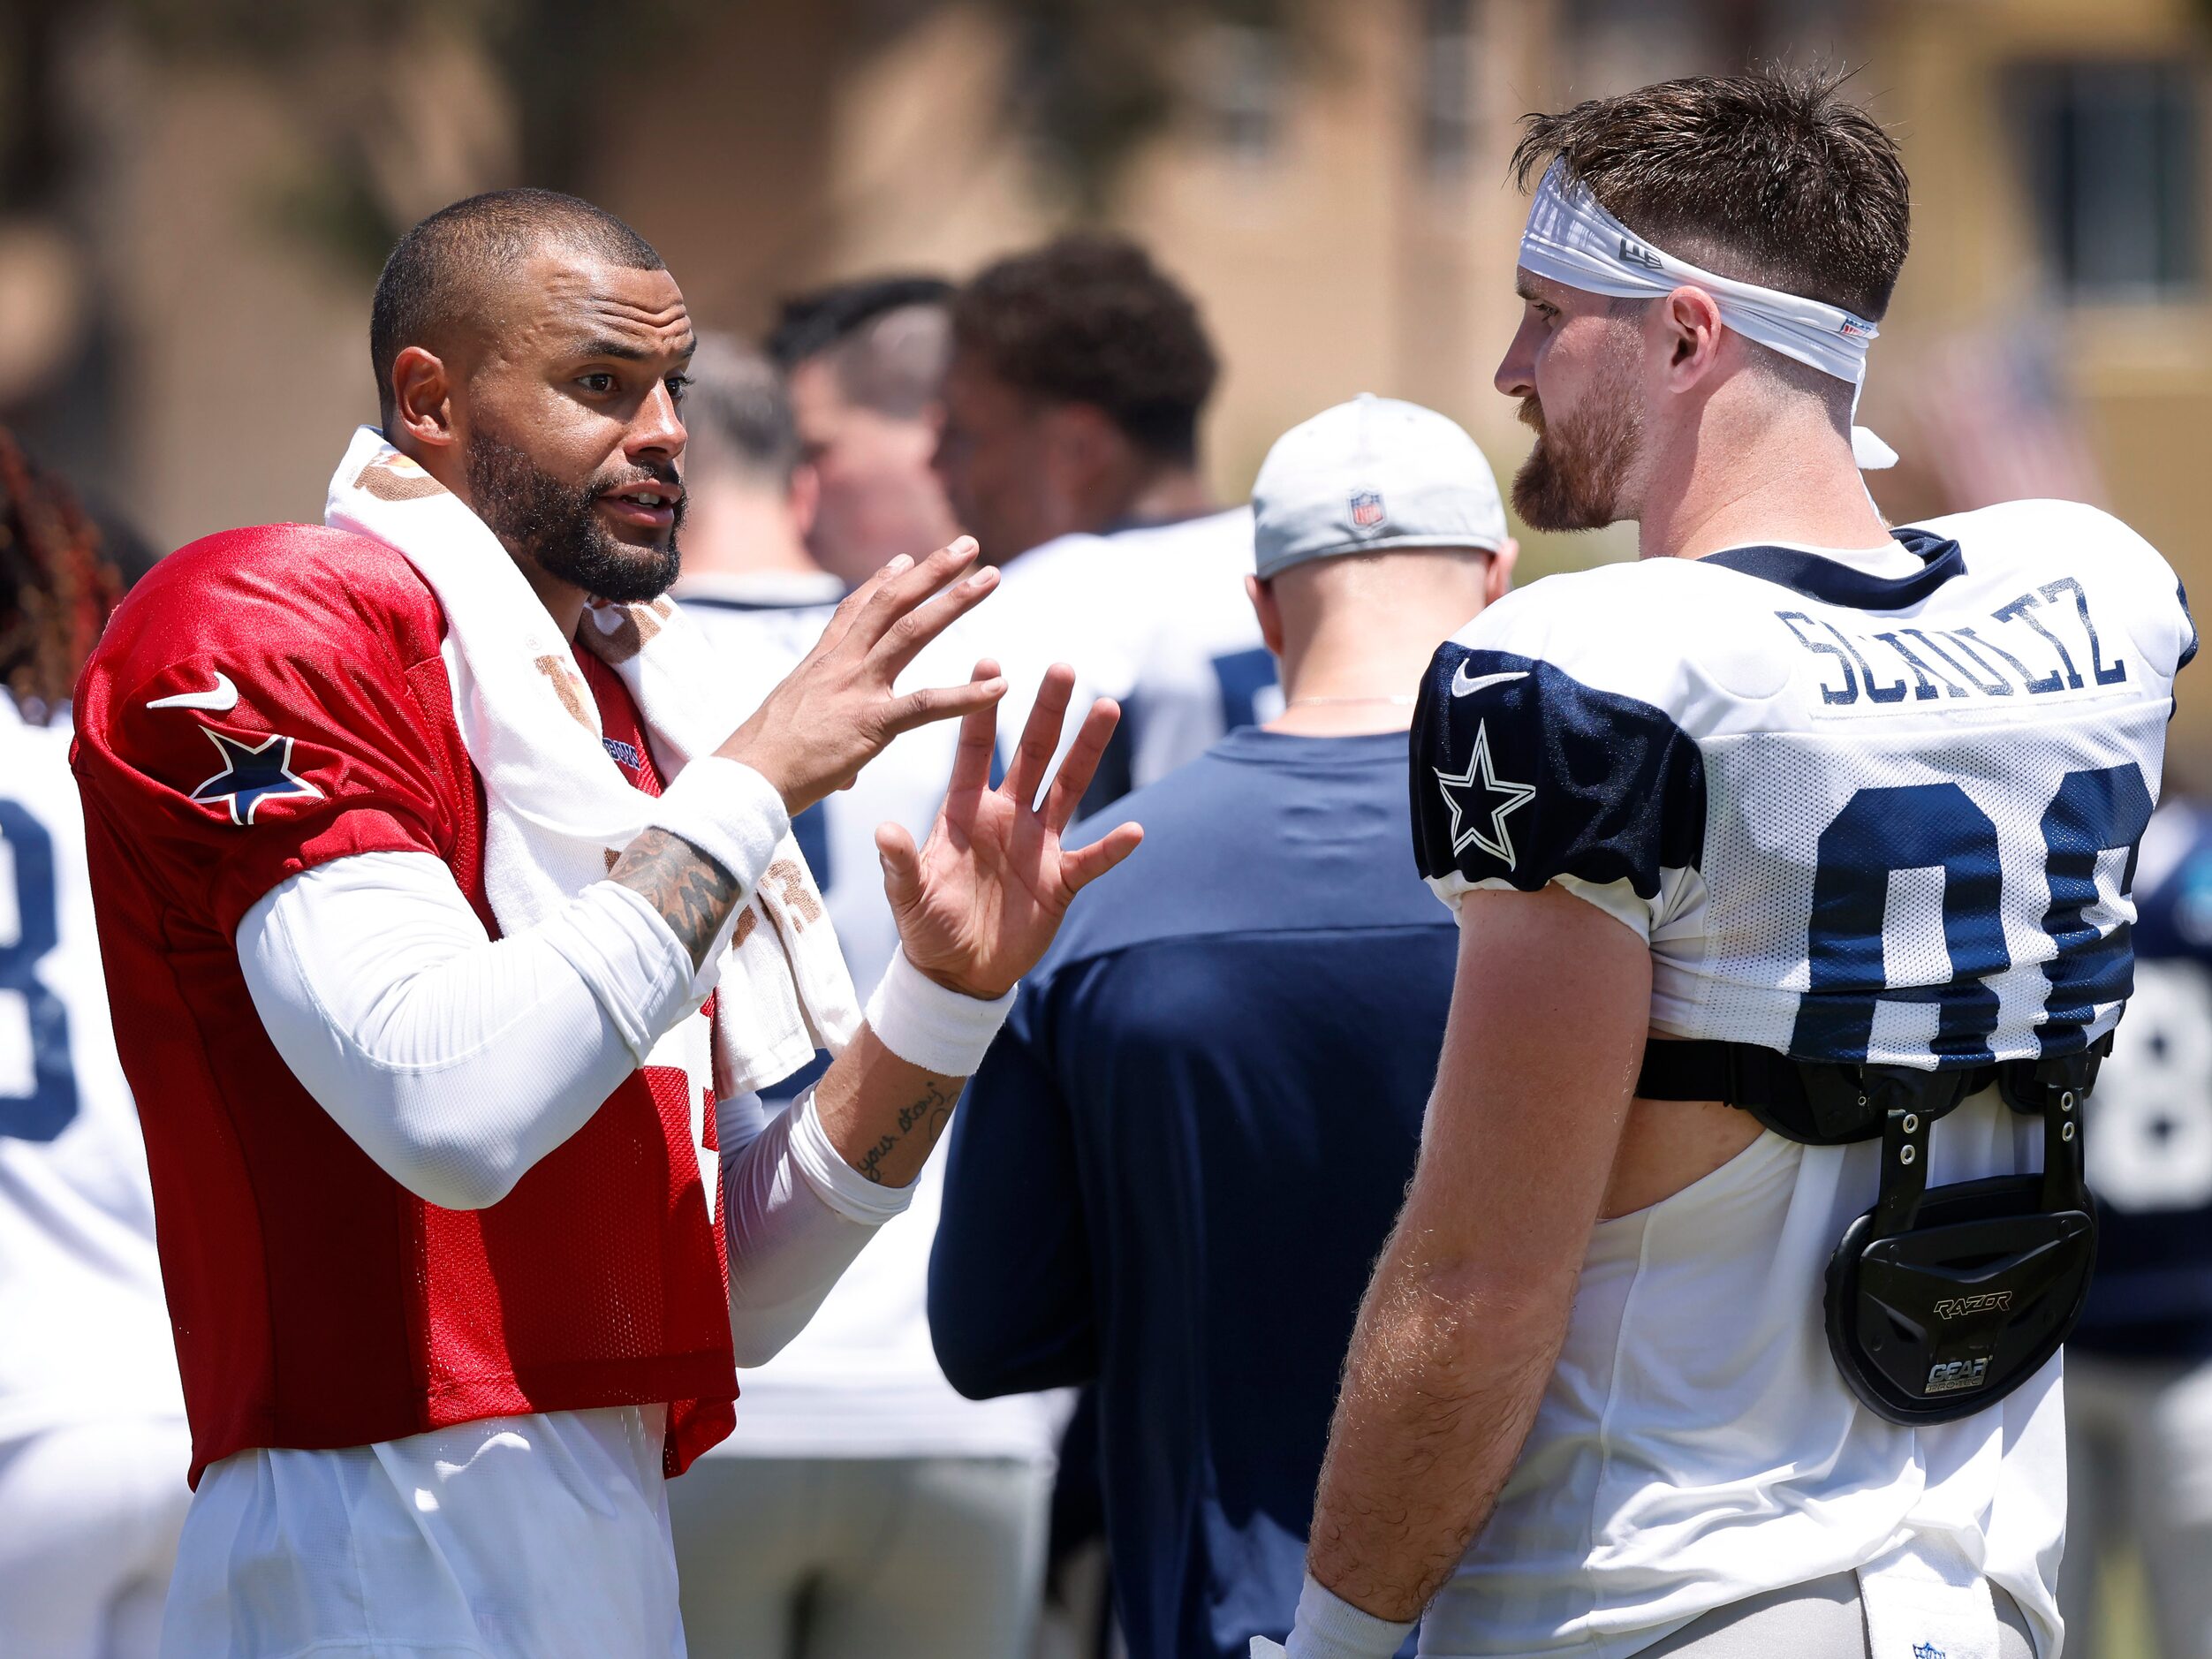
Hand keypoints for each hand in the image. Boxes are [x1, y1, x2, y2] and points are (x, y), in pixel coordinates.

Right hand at [718, 537, 1003, 814]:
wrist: (743, 781)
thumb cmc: (762, 765)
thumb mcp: (793, 733)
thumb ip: (829, 742)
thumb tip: (846, 773)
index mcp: (819, 664)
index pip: (854, 611)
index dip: (881, 581)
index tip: (905, 558)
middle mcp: (840, 664)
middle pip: (891, 603)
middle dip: (932, 571)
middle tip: (968, 544)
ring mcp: (856, 688)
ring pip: (913, 632)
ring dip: (955, 600)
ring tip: (992, 576)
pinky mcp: (871, 723)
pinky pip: (927, 705)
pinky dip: (967, 696)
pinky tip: (1001, 687)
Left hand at [879, 660, 1144, 999]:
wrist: (957, 971)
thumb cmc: (926, 926)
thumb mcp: (907, 896)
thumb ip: (899, 864)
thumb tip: (883, 830)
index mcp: (964, 810)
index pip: (973, 749)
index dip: (980, 709)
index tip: (988, 661)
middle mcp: (1006, 816)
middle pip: (1032, 753)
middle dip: (1047, 712)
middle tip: (1063, 668)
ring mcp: (1037, 845)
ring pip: (1068, 787)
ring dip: (1088, 751)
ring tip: (1107, 709)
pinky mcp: (1060, 880)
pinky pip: (1091, 859)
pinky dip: (1112, 848)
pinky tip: (1134, 831)